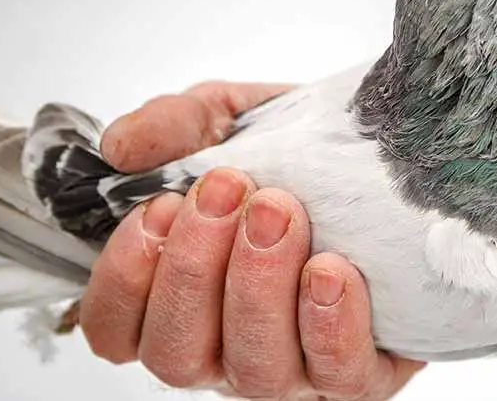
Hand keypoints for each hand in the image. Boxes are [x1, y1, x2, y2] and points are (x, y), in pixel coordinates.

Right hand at [78, 81, 425, 399]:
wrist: (382, 159)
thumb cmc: (293, 154)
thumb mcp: (228, 121)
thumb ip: (173, 127)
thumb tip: (120, 147)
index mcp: (176, 300)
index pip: (114, 330)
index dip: (126, 278)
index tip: (159, 207)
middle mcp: (222, 349)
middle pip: (177, 354)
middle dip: (194, 268)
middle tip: (226, 188)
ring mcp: (290, 370)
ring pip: (254, 370)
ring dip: (259, 287)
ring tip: (280, 213)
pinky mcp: (360, 372)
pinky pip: (339, 375)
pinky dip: (330, 326)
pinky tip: (331, 270)